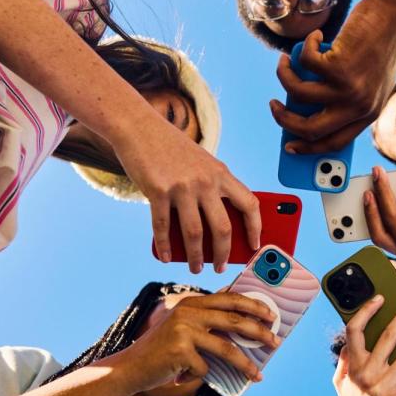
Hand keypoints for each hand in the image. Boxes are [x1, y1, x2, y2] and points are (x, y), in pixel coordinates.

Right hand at [111, 120, 260, 274]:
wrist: (139, 126)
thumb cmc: (171, 149)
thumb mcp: (201, 163)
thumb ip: (211, 189)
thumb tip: (215, 230)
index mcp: (221, 173)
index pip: (250, 203)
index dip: (256, 228)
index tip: (255, 245)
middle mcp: (206, 181)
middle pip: (223, 228)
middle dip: (223, 253)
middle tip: (220, 267)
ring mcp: (182, 187)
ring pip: (194, 234)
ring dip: (195, 257)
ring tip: (195, 268)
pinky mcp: (158, 191)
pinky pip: (164, 227)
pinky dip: (165, 246)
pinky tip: (166, 256)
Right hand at [118, 293, 279, 392]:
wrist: (130, 367)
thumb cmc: (163, 350)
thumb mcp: (183, 327)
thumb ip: (208, 321)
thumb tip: (246, 324)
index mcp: (192, 302)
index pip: (230, 298)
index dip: (254, 305)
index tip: (271, 315)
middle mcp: (189, 312)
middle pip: (235, 320)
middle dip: (259, 332)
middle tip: (275, 342)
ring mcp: (183, 330)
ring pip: (226, 348)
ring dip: (245, 365)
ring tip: (257, 376)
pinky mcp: (179, 350)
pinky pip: (205, 368)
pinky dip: (201, 376)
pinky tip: (186, 376)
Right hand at [270, 0, 395, 154]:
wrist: (392, 14)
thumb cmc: (378, 44)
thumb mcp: (369, 80)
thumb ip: (348, 100)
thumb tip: (306, 110)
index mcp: (369, 114)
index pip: (335, 143)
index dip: (308, 148)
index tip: (290, 146)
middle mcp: (359, 106)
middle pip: (310, 129)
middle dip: (285, 120)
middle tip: (275, 106)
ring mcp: (348, 88)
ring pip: (298, 93)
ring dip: (284, 75)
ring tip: (285, 62)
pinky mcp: (338, 66)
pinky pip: (304, 63)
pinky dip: (304, 47)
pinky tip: (315, 37)